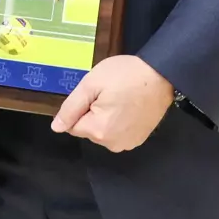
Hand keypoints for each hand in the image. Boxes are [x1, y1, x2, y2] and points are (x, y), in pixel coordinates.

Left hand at [51, 55, 174, 152]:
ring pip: (103, 132)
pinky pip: (118, 133)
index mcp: (98, 131)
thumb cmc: (125, 75)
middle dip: (94, 113)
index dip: (82, 107)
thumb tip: (56, 128)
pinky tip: (130, 107)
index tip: (97, 94)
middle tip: (110, 93)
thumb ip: (71, 108)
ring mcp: (128, 144)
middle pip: (89, 130)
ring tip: (121, 98)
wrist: (162, 74)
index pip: (73, 125)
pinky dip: (120, 122)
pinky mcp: (139, 140)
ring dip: (107, 118)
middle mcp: (112, 144)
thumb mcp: (91, 84)